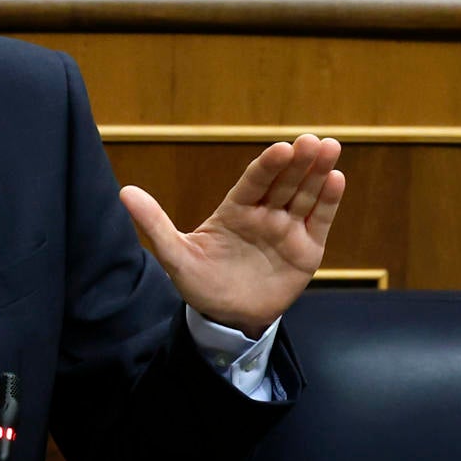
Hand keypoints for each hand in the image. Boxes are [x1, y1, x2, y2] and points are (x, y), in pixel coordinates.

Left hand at [119, 135, 343, 333]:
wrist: (227, 319)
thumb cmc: (201, 284)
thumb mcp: (174, 255)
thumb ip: (155, 223)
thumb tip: (124, 192)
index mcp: (235, 210)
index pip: (253, 182)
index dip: (267, 166)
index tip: (280, 148)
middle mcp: (264, 214)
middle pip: (283, 183)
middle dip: (298, 162)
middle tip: (311, 141)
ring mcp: (286, 230)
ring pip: (304, 195)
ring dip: (317, 173)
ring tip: (329, 148)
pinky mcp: (306, 249)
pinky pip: (318, 221)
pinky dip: (328, 202)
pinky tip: (336, 179)